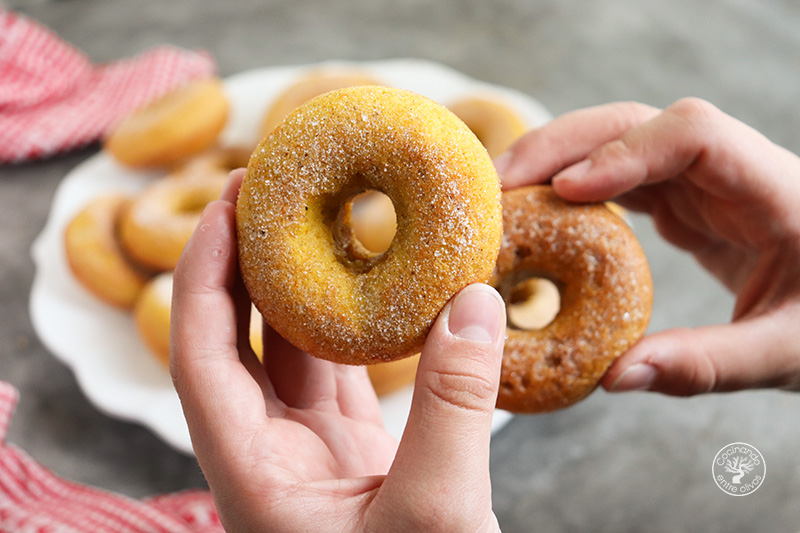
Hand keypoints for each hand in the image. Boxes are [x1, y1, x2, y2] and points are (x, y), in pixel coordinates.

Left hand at [170, 169, 506, 531]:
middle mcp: (270, 453)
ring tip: (330, 219)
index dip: (204, 269)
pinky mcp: (357, 454)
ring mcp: (312, 453)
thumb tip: (473, 299)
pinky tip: (382, 285)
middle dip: (251, 260)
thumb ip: (454, 408)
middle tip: (279, 187)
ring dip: (306, 286)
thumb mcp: (436, 516)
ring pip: (294, 351)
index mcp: (252, 471)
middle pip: (239, 338)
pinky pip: (344, 371)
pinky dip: (360, 324)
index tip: (231, 199)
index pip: (200, 350)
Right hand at [497, 98, 799, 395]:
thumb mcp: (785, 353)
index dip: (624, 152)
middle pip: (635, 125)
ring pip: (614, 144)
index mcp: (771, 187)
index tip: (569, 189)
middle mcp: (729, 170)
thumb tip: (615, 377)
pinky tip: (532, 214)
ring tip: (498, 197)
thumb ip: (706, 364)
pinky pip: (615, 181)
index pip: (693, 134)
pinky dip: (567, 190)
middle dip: (562, 147)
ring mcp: (700, 182)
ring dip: (552, 163)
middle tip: (499, 185)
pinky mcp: (680, 202)